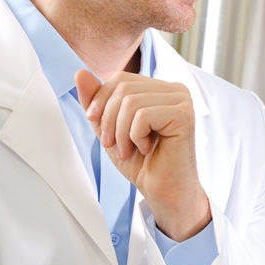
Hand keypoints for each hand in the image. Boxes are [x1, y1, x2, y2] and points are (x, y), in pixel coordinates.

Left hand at [75, 69, 211, 240]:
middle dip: (109, 120)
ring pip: (130, 102)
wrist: (163, 191)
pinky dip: (135, 137)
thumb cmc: (142, 162)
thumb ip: (96, 101)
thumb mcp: (110, 128)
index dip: (101, 101)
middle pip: (123, 88)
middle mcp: (175, 89)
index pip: (120, 78)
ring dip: (121, 133)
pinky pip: (143, 116)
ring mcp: (182, 100)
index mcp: (160, 88)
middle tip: (115, 145)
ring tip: (130, 150)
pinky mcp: (184, 115)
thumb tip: (80, 73)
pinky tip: (147, 148)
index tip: (100, 128)